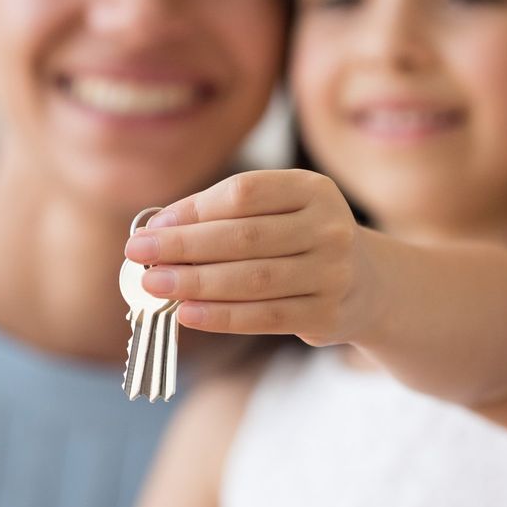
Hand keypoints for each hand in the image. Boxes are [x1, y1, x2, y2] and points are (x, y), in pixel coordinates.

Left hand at [125, 169, 377, 346]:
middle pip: (245, 237)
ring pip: (253, 280)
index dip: (194, 210)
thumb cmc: (301, 240)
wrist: (367, 284)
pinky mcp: (326, 314)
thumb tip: (157, 229)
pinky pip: (265, 316)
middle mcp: (329, 228)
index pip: (245, 193)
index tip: (153, 227)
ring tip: (153, 285)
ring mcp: (333, 273)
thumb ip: (223, 214)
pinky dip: (221, 316)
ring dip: (196, 284)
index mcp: (313, 189)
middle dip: (185, 247)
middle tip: (139, 256)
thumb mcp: (277, 212)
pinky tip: (187, 314)